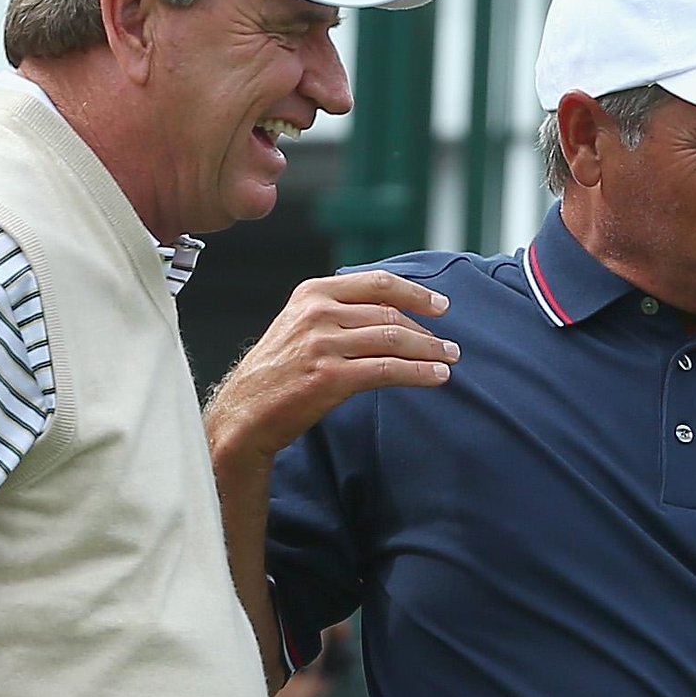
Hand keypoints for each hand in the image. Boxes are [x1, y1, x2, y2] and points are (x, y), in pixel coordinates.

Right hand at [206, 270, 457, 462]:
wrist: (245, 412)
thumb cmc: (277, 372)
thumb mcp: (300, 326)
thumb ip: (338, 312)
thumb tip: (394, 313)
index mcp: (313, 293)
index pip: (377, 284)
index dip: (416, 293)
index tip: (441, 306)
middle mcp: (318, 313)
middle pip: (390, 314)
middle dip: (427, 330)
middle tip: (450, 345)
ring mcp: (323, 344)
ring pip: (394, 339)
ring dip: (430, 351)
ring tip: (449, 360)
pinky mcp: (331, 377)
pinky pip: (388, 369)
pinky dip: (419, 373)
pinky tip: (436, 377)